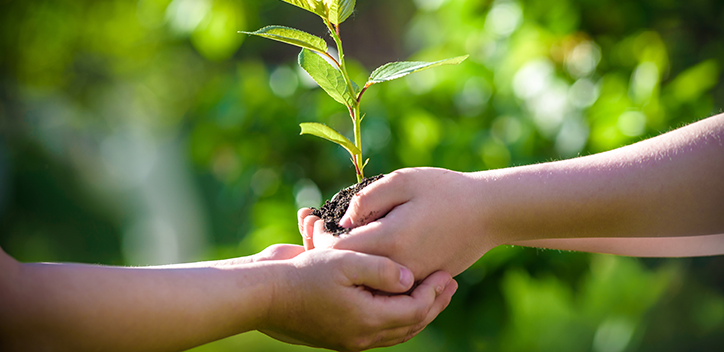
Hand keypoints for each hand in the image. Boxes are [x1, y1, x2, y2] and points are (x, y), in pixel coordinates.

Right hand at [262, 249, 456, 350]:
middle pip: (410, 325)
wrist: (263, 295)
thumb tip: (409, 278)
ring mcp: (349, 338)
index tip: (447, 272)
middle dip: (433, 304)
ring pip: (395, 331)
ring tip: (432, 293)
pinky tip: (398, 301)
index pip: (415, 310)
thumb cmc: (302, 275)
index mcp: (366, 320)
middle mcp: (361, 335)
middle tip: (450, 284)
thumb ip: (381, 270)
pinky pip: (377, 330)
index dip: (434, 292)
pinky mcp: (338, 333)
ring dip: (417, 312)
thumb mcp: (345, 262)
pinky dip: (395, 316)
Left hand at [298, 168, 495, 279]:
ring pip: (364, 279)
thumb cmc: (447, 191)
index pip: (338, 250)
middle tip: (311, 227)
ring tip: (330, 238)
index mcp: (390, 240)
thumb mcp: (405, 181)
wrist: (490, 214)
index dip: (319, 237)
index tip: (313, 220)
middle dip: (325, 250)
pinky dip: (367, 269)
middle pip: (348, 269)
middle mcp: (398, 267)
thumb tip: (341, 220)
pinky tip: (361, 249)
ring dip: (345, 261)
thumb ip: (368, 198)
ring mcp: (410, 279)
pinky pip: (384, 282)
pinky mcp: (420, 282)